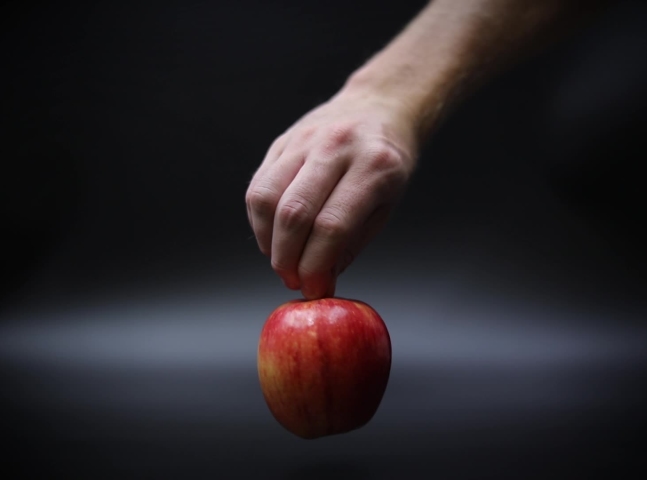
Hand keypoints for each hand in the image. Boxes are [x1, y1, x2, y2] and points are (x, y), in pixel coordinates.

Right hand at [246, 89, 417, 298]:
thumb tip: (320, 279)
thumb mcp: (387, 203)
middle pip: (294, 214)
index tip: (313, 288)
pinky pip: (258, 186)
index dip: (316, 265)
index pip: (332, 226)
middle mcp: (336, 147)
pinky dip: (260, 220)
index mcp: (374, 166)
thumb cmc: (388, 161)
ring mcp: (305, 140)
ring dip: (268, 241)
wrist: (381, 105)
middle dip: (288, 259)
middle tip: (293, 280)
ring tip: (281, 260)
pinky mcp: (283, 141)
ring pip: (267, 199)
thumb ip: (351, 242)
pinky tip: (273, 236)